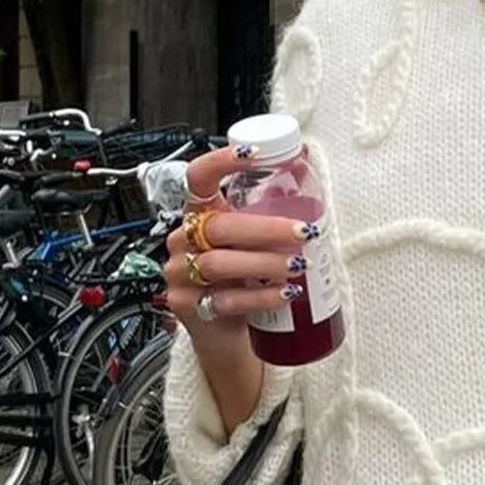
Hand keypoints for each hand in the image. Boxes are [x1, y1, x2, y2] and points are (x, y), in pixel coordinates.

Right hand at [164, 145, 314, 345]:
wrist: (224, 330)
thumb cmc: (241, 277)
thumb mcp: (252, 241)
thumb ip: (268, 208)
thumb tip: (304, 160)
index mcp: (199, 213)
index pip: (199, 177)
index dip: (221, 162)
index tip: (255, 155)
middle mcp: (184, 239)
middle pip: (218, 227)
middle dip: (265, 229)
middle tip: (303, 232)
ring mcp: (180, 272)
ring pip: (218, 263)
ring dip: (264, 263)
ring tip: (298, 265)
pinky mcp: (187, 304)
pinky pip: (224, 299)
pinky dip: (260, 296)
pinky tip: (286, 293)